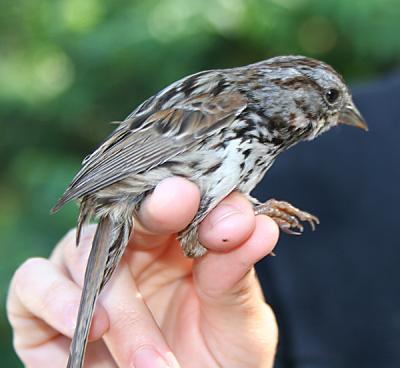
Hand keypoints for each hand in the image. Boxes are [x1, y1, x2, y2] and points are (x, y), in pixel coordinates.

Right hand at [7, 177, 278, 366]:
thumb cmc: (217, 360)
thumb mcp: (238, 323)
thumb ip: (238, 277)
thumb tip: (261, 227)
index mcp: (179, 239)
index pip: (186, 198)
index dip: (202, 196)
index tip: (226, 220)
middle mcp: (130, 245)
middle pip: (131, 207)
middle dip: (155, 210)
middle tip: (177, 206)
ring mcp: (87, 270)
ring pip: (85, 251)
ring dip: (118, 304)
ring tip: (153, 362)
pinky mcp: (46, 300)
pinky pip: (33, 281)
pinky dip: (55, 303)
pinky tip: (88, 337)